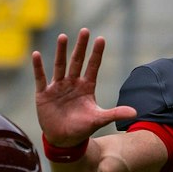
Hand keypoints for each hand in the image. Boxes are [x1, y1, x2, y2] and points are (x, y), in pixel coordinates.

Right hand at [32, 28, 136, 148]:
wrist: (64, 141)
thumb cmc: (82, 128)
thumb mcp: (99, 119)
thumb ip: (115, 113)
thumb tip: (135, 112)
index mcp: (86, 87)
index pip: (92, 67)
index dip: (96, 54)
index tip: (101, 39)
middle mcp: (72, 83)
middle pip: (77, 61)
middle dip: (81, 47)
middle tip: (85, 30)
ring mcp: (58, 87)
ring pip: (60, 66)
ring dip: (61, 52)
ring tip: (63, 37)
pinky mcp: (44, 94)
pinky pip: (40, 78)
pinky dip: (38, 67)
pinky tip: (37, 55)